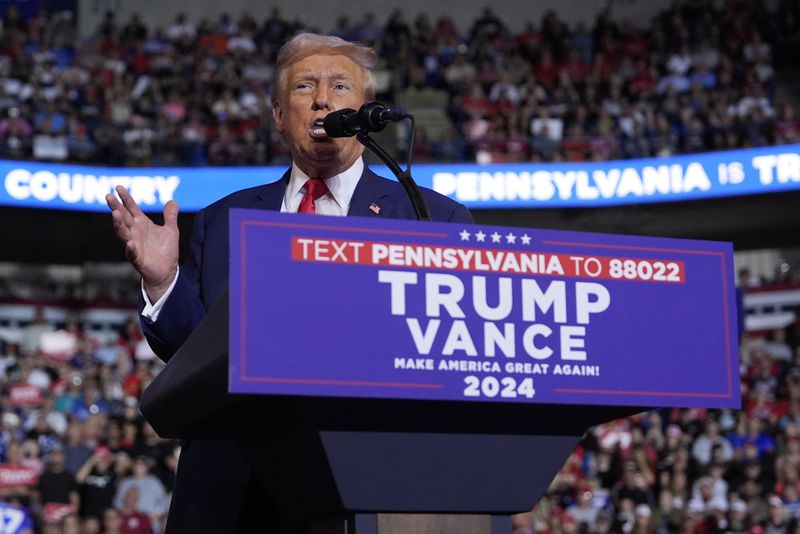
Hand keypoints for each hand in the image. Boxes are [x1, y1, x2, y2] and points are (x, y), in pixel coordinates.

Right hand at [106, 185, 178, 302]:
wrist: (167, 272)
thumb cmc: (165, 251)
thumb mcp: (171, 231)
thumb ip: (170, 216)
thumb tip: (172, 201)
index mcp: (142, 224)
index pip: (131, 208)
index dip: (125, 198)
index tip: (118, 187)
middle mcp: (135, 233)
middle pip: (123, 218)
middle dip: (116, 207)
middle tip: (108, 196)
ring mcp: (134, 245)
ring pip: (123, 233)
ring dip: (119, 224)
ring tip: (116, 214)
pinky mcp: (137, 258)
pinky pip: (132, 252)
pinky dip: (130, 248)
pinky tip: (129, 243)